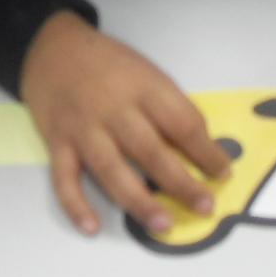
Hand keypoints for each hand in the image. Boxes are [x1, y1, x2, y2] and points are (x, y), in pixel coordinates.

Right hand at [19, 12, 232, 236]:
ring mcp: (82, 127)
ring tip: (163, 225)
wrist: (53, 48)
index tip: (222, 174)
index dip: (206, 151)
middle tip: (205, 207)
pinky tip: (92, 228)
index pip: (182, 123)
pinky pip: (64, 179)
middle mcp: (113, 109)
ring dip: (139, 201)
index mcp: (143, 87)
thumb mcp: (146, 73)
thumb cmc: (109, 64)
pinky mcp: (56, 142)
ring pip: (111, 170)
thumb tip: (200, 149)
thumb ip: (168, 107)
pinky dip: (75, 205)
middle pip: (151, 151)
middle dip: (181, 183)